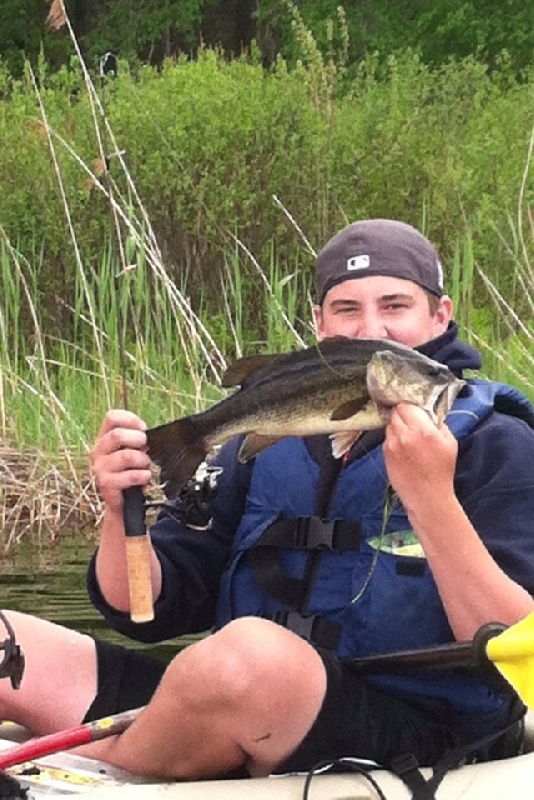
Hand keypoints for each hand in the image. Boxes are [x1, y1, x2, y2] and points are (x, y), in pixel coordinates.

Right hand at [90, 410, 151, 513]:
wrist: (123, 502)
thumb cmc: (129, 472)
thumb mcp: (130, 451)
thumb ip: (135, 440)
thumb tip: (147, 433)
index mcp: (103, 438)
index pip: (111, 417)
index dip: (130, 419)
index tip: (143, 428)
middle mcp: (98, 451)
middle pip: (117, 435)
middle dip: (138, 440)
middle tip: (146, 448)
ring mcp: (100, 468)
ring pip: (126, 456)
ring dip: (143, 460)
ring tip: (146, 466)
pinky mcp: (106, 484)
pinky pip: (130, 475)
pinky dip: (143, 476)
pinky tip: (144, 477)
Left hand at [383, 402, 457, 520]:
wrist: (427, 496)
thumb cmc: (441, 470)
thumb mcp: (449, 442)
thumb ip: (438, 423)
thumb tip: (427, 412)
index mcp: (423, 430)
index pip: (406, 406)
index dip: (410, 406)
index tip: (414, 410)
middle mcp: (404, 435)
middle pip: (395, 413)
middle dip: (402, 414)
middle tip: (411, 421)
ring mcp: (392, 445)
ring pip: (389, 425)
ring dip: (397, 426)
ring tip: (408, 437)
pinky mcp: (385, 454)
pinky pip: (386, 439)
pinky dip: (393, 439)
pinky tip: (403, 448)